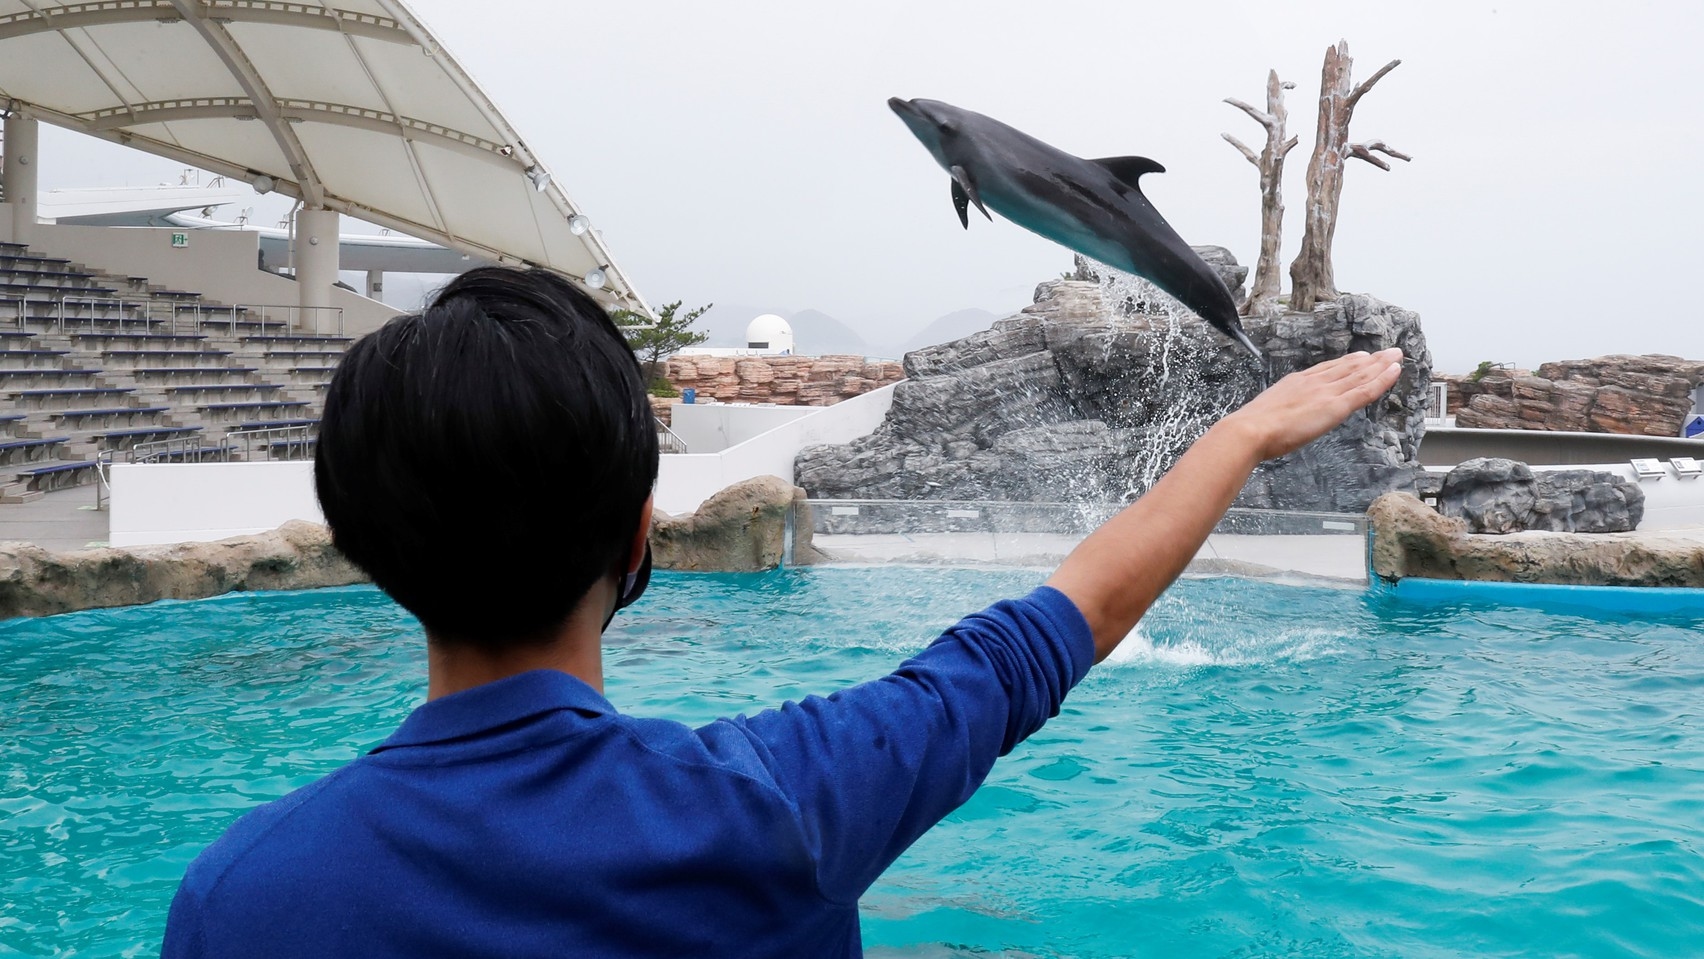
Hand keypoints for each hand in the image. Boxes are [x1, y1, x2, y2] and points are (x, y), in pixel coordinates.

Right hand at [1220, 348, 1403, 461]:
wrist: (1251, 430)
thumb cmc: (1252, 428)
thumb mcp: (1264, 413)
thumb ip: (1277, 412)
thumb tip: (1274, 420)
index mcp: (1296, 382)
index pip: (1328, 370)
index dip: (1346, 363)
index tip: (1360, 357)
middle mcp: (1314, 383)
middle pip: (1348, 368)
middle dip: (1370, 360)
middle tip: (1387, 352)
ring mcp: (1326, 392)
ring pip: (1361, 375)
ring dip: (1381, 365)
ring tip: (1396, 356)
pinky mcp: (1336, 406)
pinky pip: (1365, 390)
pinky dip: (1382, 379)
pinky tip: (1394, 371)